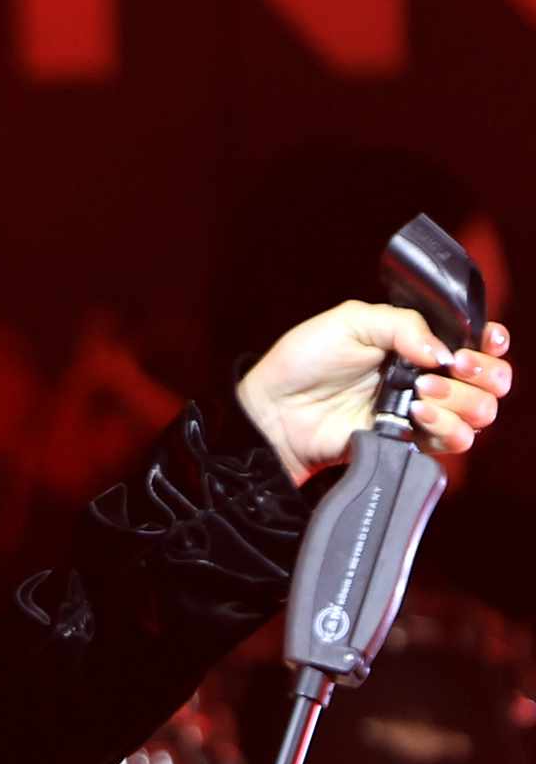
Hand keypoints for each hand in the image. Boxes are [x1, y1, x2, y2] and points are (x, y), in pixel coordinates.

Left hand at [235, 302, 511, 486]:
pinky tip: (414, 415)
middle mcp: (427, 377)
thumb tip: (444, 350)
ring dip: (462, 402)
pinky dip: (445, 428)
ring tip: (420, 394)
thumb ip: (403, 325)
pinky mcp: (405, 442)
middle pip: (491, 381)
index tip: (483, 341)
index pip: (478, 342)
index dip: (491, 342)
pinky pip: (451, 442)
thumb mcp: (351, 321)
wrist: (271, 412)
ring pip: (478, 414)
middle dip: (484, 373)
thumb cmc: (303, 361)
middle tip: (451, 368)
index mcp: (418, 342)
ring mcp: (419, 412)